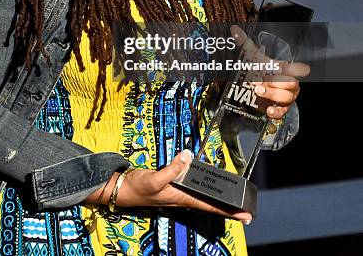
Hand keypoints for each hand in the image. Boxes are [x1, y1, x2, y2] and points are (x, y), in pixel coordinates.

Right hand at [85, 150, 252, 222]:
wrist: (124, 188)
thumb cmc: (139, 188)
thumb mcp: (156, 178)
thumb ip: (173, 168)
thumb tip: (188, 156)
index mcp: (183, 199)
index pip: (211, 207)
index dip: (229, 212)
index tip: (246, 216)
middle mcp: (184, 197)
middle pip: (211, 203)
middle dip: (228, 207)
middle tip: (246, 209)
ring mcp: (179, 191)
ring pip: (204, 196)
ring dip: (218, 198)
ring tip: (233, 198)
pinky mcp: (174, 184)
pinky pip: (194, 186)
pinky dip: (205, 186)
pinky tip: (208, 183)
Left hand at [230, 25, 309, 120]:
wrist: (255, 86)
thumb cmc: (258, 70)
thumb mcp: (251, 57)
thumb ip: (244, 43)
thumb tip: (234, 29)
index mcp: (286, 70)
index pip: (300, 69)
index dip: (299, 69)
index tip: (294, 68)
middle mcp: (290, 84)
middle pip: (292, 83)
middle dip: (276, 82)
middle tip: (260, 80)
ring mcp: (286, 97)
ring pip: (287, 97)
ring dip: (272, 93)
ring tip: (257, 90)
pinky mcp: (280, 109)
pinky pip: (282, 112)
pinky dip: (275, 112)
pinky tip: (267, 110)